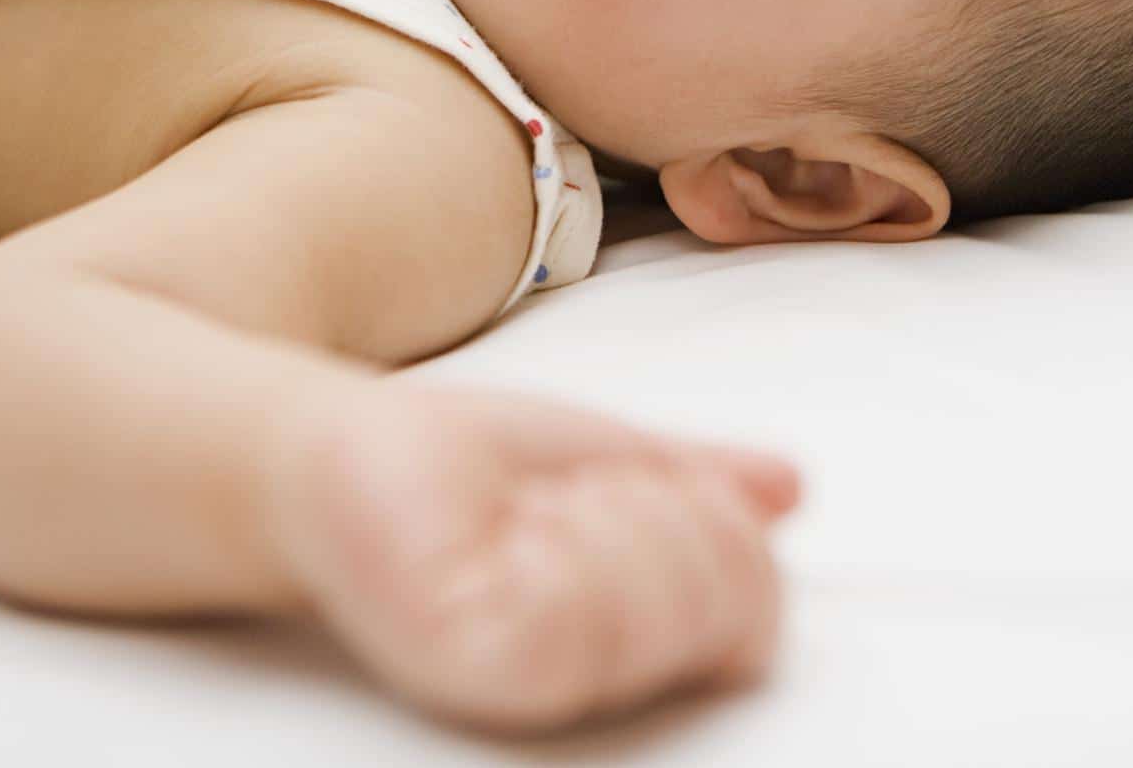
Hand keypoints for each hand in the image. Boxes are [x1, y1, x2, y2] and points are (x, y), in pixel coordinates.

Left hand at [261, 373, 801, 736]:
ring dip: (608, 508)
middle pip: (728, 601)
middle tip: (578, 496)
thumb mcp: (609, 454)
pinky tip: (507, 530)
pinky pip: (582, 599)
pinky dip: (558, 529)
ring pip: (664, 594)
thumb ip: (702, 480)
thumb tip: (790, 487)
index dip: (719, 524)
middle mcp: (597, 686)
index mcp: (638, 644)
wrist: (343, 447)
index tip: (639, 486)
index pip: (758, 613)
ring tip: (535, 514)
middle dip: (666, 505)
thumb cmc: (464, 464)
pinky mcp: (478, 668)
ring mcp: (540, 685)